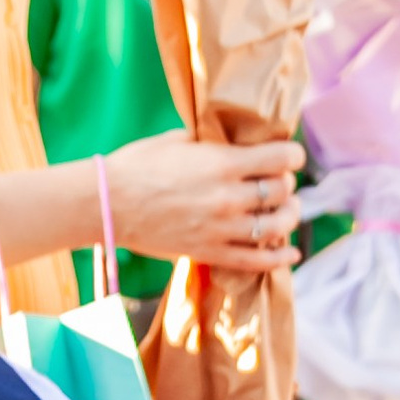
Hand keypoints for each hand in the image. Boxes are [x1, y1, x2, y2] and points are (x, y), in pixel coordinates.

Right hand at [105, 129, 304, 272]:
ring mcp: (222, 228)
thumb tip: (234, 138)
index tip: (291, 156)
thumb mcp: (177, 139)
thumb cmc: (137, 166)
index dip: (292, 156)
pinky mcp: (211, 252)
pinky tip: (290, 253)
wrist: (106, 204)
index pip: (281, 159)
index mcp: (222, 163)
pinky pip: (257, 260)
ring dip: (288, 216)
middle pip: (283, 191)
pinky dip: (279, 257)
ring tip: (286, 211)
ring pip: (278, 225)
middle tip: (281, 182)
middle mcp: (228, 197)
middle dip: (287, 184)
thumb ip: (212, 140)